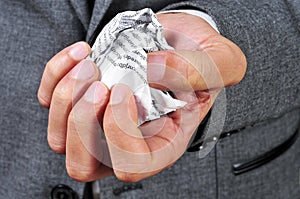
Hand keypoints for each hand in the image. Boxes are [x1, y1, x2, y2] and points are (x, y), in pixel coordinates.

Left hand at [37, 12, 246, 182]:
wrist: (178, 39)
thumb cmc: (199, 57)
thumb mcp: (219, 61)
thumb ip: (198, 70)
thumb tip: (152, 71)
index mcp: (162, 141)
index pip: (130, 167)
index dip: (119, 134)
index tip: (125, 92)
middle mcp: (127, 140)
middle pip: (84, 164)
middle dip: (83, 121)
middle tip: (102, 84)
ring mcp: (101, 123)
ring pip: (60, 139)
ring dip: (67, 98)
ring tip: (91, 66)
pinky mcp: (83, 99)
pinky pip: (50, 102)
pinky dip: (55, 76)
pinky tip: (81, 54)